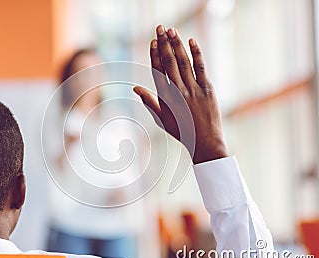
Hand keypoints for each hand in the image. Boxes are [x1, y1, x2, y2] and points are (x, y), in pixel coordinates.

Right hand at [134, 25, 228, 163]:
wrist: (204, 143)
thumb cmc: (182, 132)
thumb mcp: (161, 119)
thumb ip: (149, 102)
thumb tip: (135, 89)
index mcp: (165, 98)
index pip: (157, 71)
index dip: (155, 54)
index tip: (153, 41)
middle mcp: (177, 91)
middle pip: (169, 62)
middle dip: (164, 43)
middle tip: (161, 28)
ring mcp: (193, 89)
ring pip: (183, 62)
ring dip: (177, 45)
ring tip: (172, 30)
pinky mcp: (207, 89)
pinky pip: (200, 68)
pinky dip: (196, 54)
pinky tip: (192, 41)